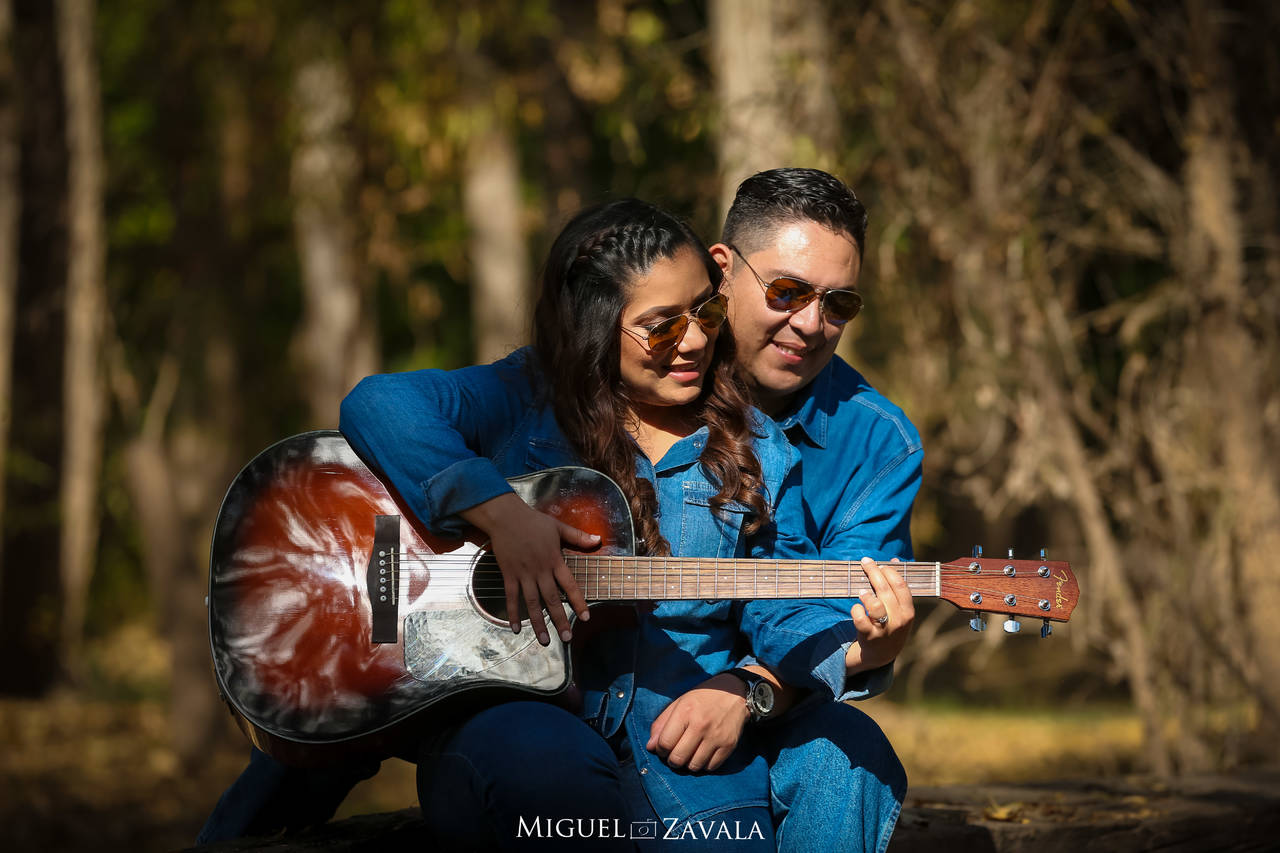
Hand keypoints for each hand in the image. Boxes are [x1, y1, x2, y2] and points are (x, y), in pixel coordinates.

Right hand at [461, 492, 594, 645]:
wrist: (506, 516)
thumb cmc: (533, 521)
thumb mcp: (558, 527)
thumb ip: (578, 536)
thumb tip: (598, 540)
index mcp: (554, 560)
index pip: (570, 585)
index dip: (578, 602)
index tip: (585, 618)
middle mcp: (540, 570)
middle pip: (552, 599)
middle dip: (560, 620)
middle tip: (566, 638)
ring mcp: (523, 573)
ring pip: (532, 602)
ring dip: (538, 622)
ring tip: (544, 640)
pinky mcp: (509, 574)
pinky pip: (511, 596)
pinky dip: (513, 613)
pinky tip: (516, 628)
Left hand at [646, 674, 749, 771]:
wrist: (734, 693)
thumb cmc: (703, 698)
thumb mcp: (679, 703)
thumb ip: (662, 723)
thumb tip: (650, 747)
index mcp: (685, 712)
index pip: (665, 743)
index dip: (660, 750)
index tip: (663, 747)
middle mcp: (700, 726)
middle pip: (678, 758)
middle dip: (672, 760)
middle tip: (675, 754)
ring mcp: (716, 737)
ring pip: (694, 766)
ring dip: (688, 764)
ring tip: (689, 754)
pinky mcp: (728, 746)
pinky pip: (710, 767)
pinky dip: (704, 764)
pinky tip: (702, 754)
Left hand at [846, 556, 913, 673]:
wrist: (882, 654)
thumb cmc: (890, 624)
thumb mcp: (899, 609)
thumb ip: (897, 586)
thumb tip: (894, 560)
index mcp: (908, 611)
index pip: (901, 585)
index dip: (889, 571)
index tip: (880, 563)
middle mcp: (899, 621)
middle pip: (886, 591)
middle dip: (874, 572)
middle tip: (865, 562)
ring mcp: (884, 630)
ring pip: (875, 606)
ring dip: (866, 594)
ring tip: (861, 591)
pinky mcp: (869, 637)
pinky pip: (860, 619)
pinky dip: (856, 610)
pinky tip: (856, 608)